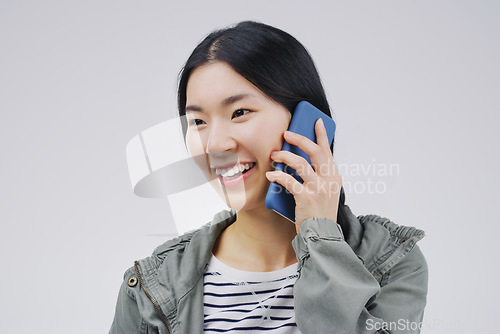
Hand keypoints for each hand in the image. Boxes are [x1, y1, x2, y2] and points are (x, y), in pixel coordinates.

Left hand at [266, 118, 342, 232]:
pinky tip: (271, 173)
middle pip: (315, 152)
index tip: (316, 121)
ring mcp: (318, 188)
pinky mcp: (306, 198)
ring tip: (275, 154)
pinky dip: (278, 175)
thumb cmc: (319, 214)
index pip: (328, 151)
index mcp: (334, 177)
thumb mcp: (325, 193)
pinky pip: (289, 181)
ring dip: (285, 156)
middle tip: (287, 133)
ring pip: (300, 163)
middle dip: (300, 139)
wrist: (322, 235)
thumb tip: (300, 161)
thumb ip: (318, 177)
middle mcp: (329, 180)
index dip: (321, 135)